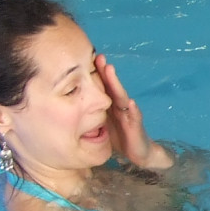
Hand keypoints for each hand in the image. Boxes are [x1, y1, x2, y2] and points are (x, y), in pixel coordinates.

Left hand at [95, 53, 163, 168]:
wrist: (140, 153)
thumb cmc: (120, 138)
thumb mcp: (102, 125)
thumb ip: (91, 116)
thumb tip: (69, 109)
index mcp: (111, 107)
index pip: (104, 88)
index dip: (98, 74)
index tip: (88, 59)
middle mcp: (121, 107)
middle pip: (112, 87)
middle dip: (106, 73)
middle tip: (99, 57)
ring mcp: (130, 115)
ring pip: (122, 97)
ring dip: (116, 84)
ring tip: (110, 70)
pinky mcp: (136, 127)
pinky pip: (135, 117)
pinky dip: (133, 109)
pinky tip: (130, 102)